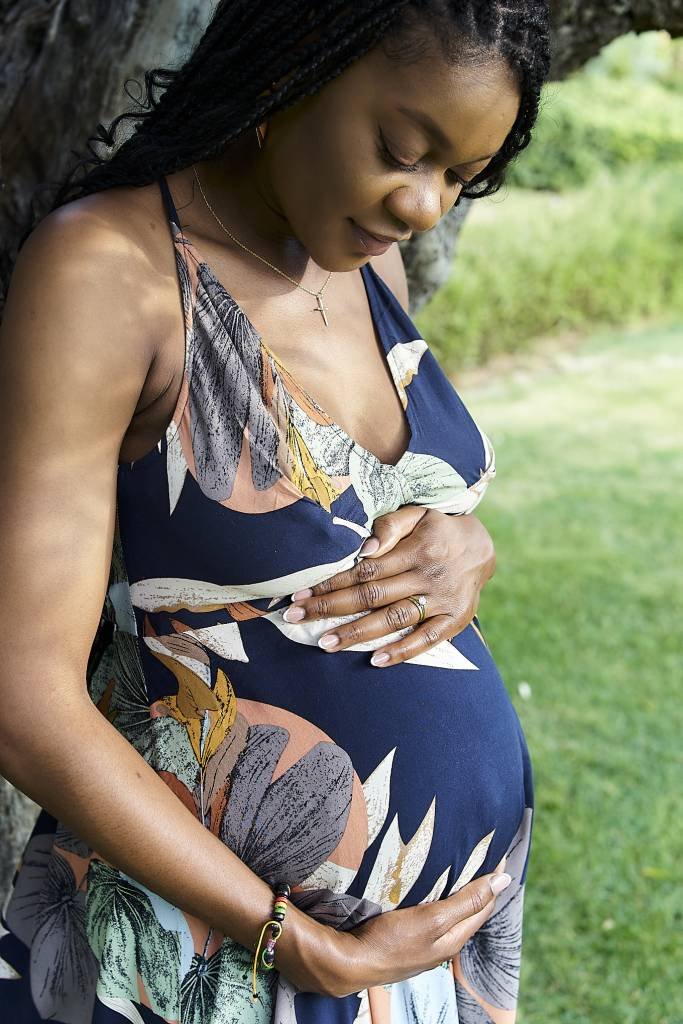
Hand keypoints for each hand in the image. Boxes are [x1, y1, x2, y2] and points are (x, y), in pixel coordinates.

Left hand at [284, 506, 495, 665]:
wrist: (483, 547)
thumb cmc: (437, 529)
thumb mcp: (416, 514)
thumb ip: (389, 527)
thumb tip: (363, 551)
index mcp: (417, 548)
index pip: (366, 569)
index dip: (332, 582)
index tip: (301, 593)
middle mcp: (429, 575)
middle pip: (373, 595)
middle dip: (331, 608)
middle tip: (297, 617)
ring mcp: (443, 600)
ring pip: (394, 619)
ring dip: (358, 633)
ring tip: (326, 643)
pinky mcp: (455, 620)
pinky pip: (427, 640)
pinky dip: (402, 651)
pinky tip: (375, 660)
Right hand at [286, 857, 509, 997]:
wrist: (351, 961)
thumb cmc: (392, 941)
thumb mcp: (434, 919)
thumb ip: (468, 901)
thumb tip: (505, 881)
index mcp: (456, 937)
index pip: (486, 904)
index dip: (494, 879)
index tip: (498, 852)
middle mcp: (445, 941)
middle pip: (470, 908)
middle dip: (480, 884)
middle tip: (482, 854)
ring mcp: (426, 941)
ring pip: (451, 910)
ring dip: (458, 889)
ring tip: (460, 864)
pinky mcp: (408, 936)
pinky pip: (433, 913)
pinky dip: (439, 896)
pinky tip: (430, 885)